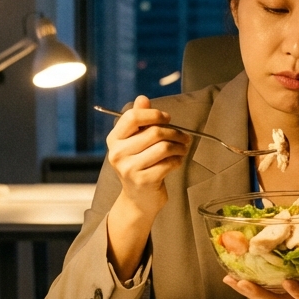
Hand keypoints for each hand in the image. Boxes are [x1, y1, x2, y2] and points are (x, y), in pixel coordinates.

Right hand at [105, 95, 192, 217]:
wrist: (138, 199)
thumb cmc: (139, 166)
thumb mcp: (135, 142)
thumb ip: (139, 119)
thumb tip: (142, 98)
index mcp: (114, 139)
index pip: (132, 117)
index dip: (154, 114)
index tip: (167, 118)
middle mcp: (118, 153)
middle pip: (154, 132)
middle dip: (175, 132)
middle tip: (184, 137)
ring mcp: (129, 169)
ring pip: (163, 147)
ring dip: (179, 146)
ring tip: (183, 148)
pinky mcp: (143, 181)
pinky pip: (168, 164)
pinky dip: (178, 160)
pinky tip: (177, 161)